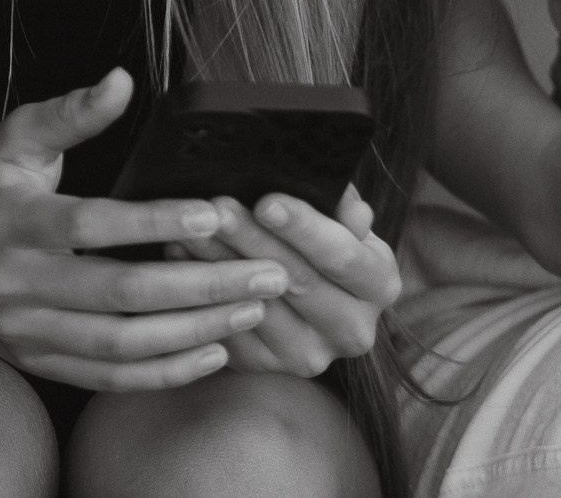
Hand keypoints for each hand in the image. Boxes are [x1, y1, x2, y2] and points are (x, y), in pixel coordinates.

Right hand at [0, 70, 290, 389]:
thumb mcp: (16, 141)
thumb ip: (71, 113)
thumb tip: (121, 81)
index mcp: (11, 223)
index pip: (89, 225)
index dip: (153, 220)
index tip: (215, 213)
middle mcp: (15, 285)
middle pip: (119, 294)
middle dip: (202, 285)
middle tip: (268, 273)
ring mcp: (26, 333)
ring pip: (121, 344)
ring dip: (195, 331)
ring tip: (254, 309)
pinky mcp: (40, 363)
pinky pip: (109, 378)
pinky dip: (165, 372)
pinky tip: (216, 351)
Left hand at [169, 186, 402, 376]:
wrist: (315, 299)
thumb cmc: (327, 242)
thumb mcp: (346, 219)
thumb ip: (343, 205)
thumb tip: (337, 191)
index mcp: (381, 286)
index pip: (341, 256)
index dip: (304, 228)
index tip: (266, 200)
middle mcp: (353, 330)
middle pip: (297, 281)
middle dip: (252, 240)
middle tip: (217, 207)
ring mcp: (309, 356)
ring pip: (257, 307)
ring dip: (219, 265)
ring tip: (189, 228)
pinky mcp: (267, 368)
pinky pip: (228, 331)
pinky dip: (201, 295)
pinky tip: (179, 259)